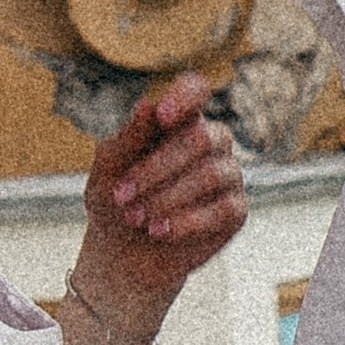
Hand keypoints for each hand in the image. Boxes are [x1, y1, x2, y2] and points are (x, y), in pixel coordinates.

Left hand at [76, 75, 247, 334]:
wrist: (123, 254)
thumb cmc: (115, 201)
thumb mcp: (108, 171)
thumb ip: (127, 139)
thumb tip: (146, 105)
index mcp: (178, 121)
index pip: (195, 90)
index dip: (185, 96)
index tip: (162, 115)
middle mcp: (211, 141)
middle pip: (199, 138)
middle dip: (155, 169)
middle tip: (121, 196)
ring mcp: (228, 174)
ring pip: (210, 174)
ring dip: (166, 197)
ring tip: (135, 217)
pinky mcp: (236, 210)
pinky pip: (221, 209)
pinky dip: (185, 222)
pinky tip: (158, 231)